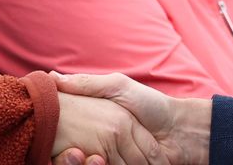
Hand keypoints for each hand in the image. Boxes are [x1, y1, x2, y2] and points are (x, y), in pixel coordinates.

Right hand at [54, 72, 210, 164]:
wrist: (181, 131)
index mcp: (95, 123)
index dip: (58, 140)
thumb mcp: (118, 87)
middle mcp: (100, 144)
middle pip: (74, 157)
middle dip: (70, 159)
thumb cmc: (151, 104)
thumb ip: (88, 84)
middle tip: (73, 154)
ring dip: (83, 164)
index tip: (57, 140)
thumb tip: (51, 76)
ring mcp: (112, 161)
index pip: (66, 134)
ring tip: (89, 158)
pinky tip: (99, 162)